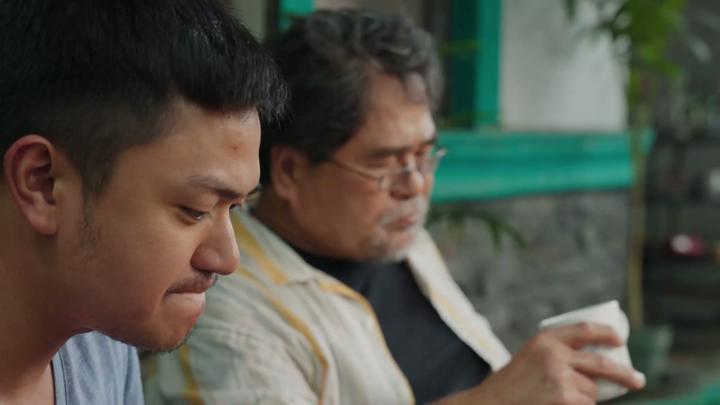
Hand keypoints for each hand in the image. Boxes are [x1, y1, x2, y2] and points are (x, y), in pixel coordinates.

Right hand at [433, 322, 645, 404]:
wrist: (491, 403)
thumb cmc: (511, 386)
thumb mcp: (531, 358)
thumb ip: (557, 356)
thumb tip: (600, 367)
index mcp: (545, 339)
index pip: (584, 330)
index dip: (606, 333)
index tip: (620, 339)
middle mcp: (554, 354)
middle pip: (601, 363)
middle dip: (624, 374)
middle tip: (638, 381)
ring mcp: (559, 377)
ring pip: (591, 392)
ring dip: (585, 399)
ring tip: (560, 399)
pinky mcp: (564, 398)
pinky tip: (561, 403)